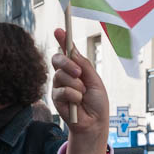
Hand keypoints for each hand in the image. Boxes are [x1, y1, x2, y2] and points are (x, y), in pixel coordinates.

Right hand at [52, 28, 108, 153]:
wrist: (95, 123)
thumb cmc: (97, 102)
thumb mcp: (95, 80)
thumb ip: (83, 65)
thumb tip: (72, 49)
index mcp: (76, 68)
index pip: (67, 51)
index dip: (62, 40)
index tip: (59, 30)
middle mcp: (65, 75)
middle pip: (58, 59)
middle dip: (67, 63)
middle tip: (79, 73)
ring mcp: (59, 86)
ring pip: (61, 75)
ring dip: (76, 85)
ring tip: (83, 95)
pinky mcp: (55, 98)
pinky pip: (62, 90)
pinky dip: (74, 96)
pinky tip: (78, 103)